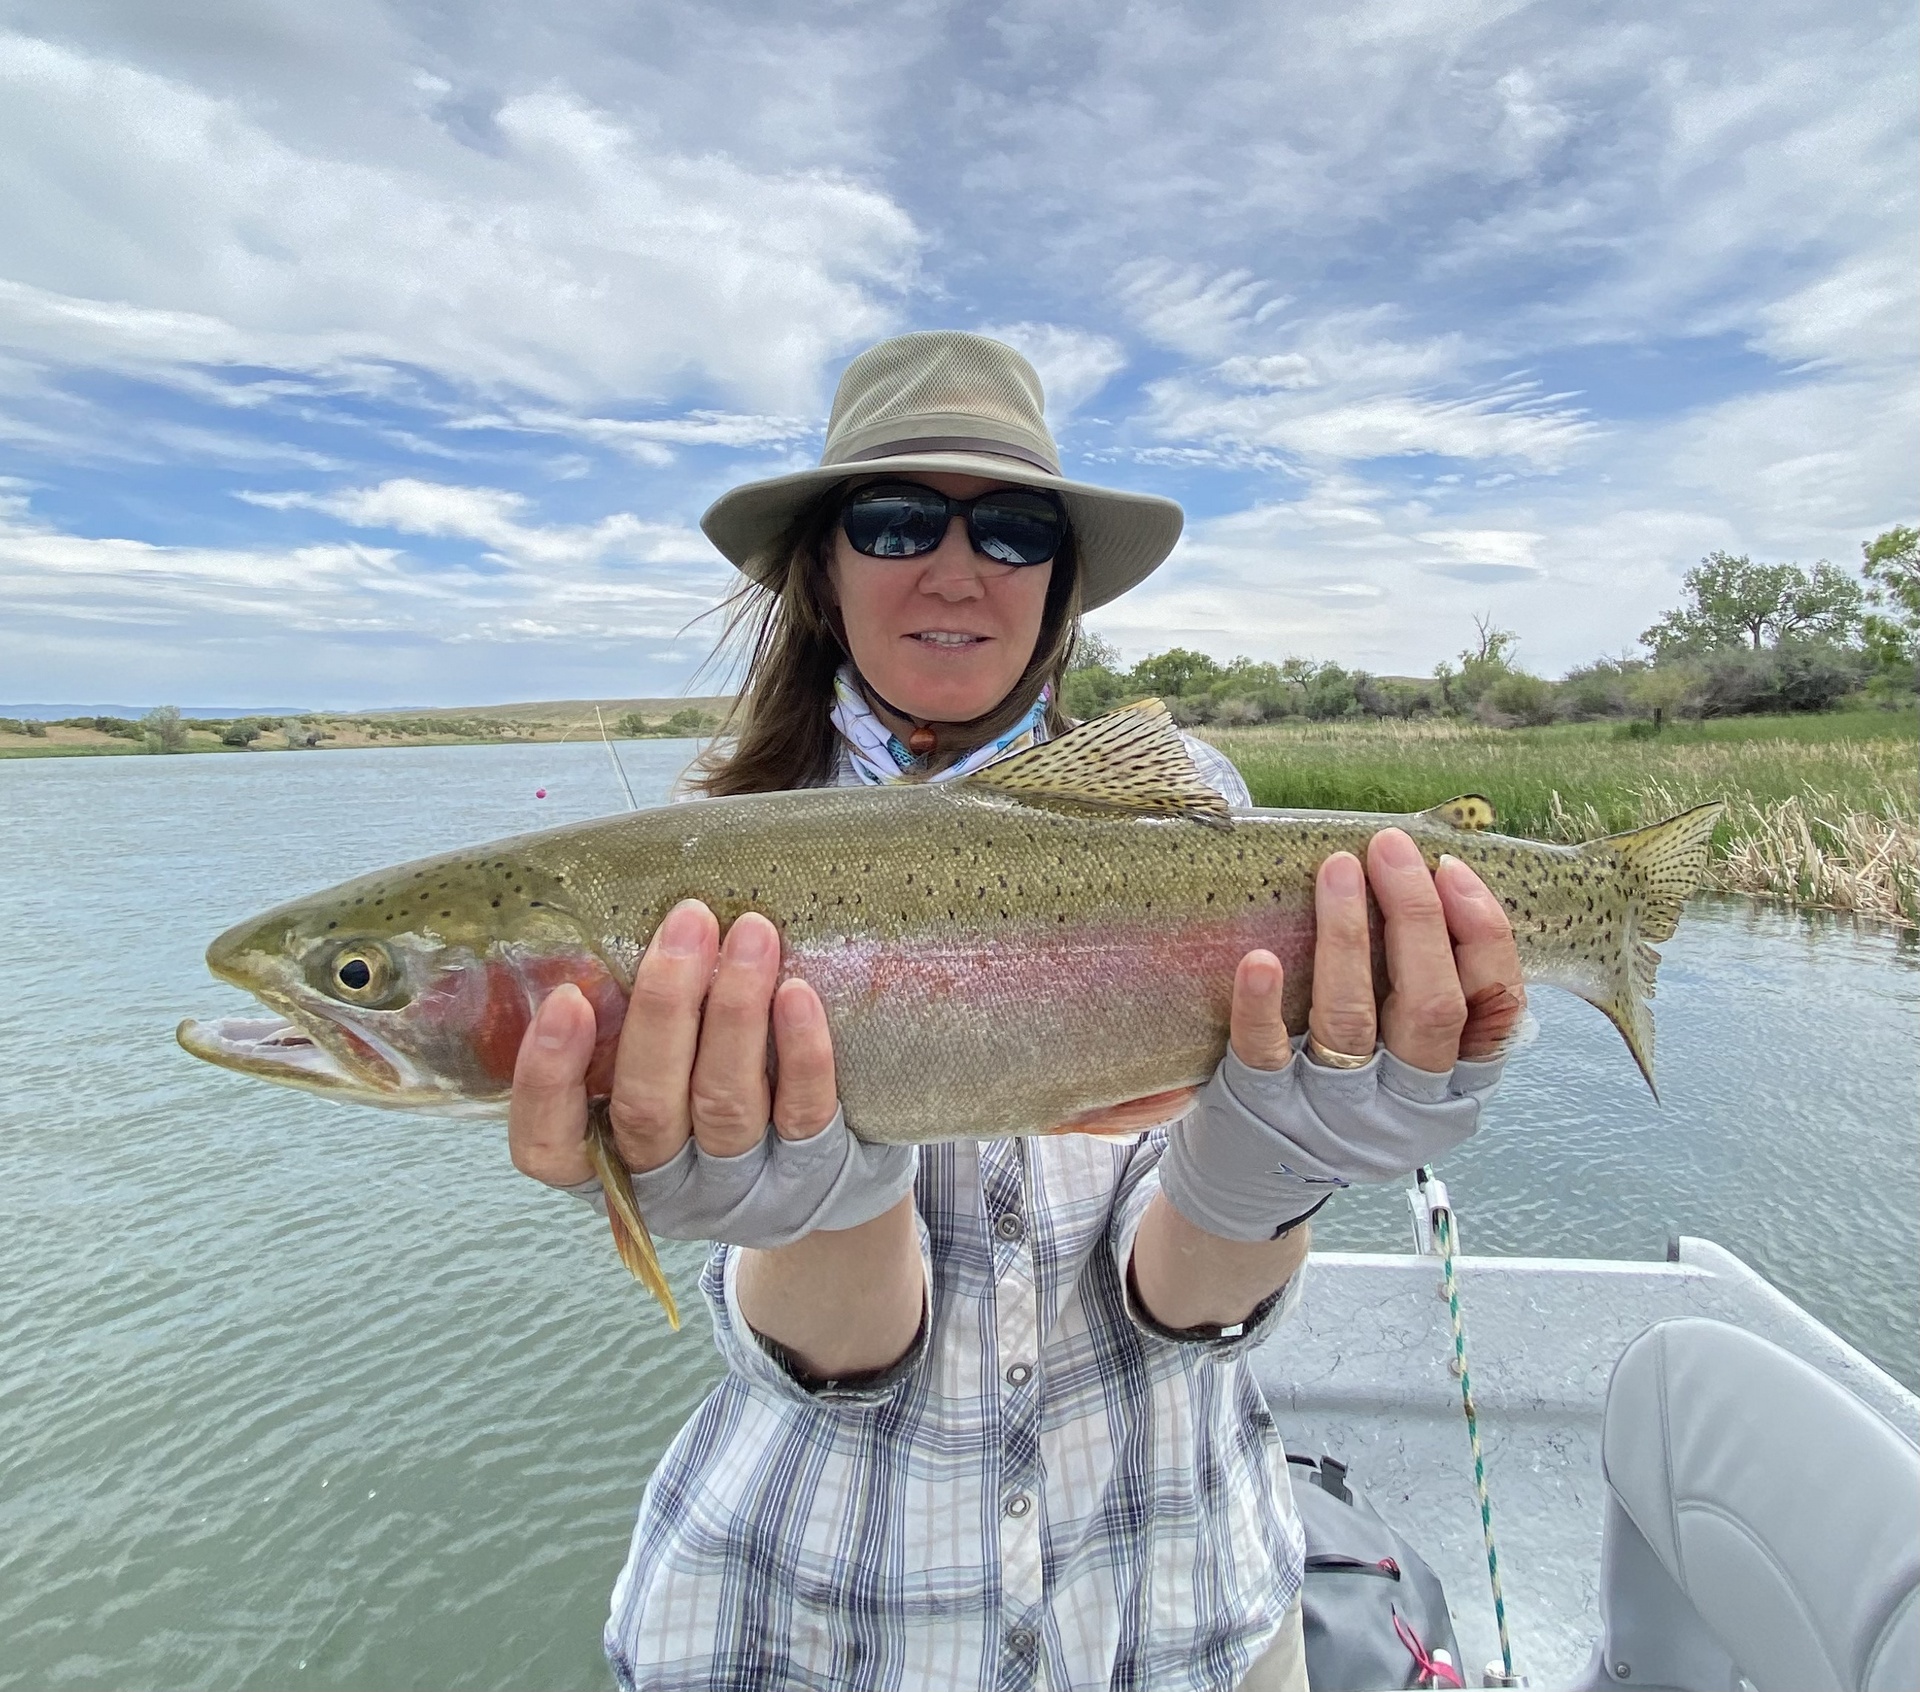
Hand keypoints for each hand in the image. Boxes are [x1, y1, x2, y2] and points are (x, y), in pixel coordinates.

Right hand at [507, 900, 838, 1189]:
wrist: (813, 1182)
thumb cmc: (703, 1100)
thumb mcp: (649, 1082)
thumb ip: (622, 1033)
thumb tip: (618, 925)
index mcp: (604, 1162)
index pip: (549, 1142)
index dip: (549, 1079)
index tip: (568, 998)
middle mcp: (666, 1183)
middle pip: (647, 1107)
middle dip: (663, 1008)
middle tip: (686, 922)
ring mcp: (739, 1185)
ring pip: (724, 1102)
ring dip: (734, 1011)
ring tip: (751, 934)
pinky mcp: (810, 1171)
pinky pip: (803, 1111)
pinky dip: (800, 1053)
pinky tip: (797, 993)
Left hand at [1161, 829, 1522, 1243]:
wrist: (1255, 1185)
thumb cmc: (1341, 1101)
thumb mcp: (1407, 1072)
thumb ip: (1430, 1002)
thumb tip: (1437, 885)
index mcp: (1454, 1092)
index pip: (1495, 1009)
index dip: (1482, 935)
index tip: (1451, 871)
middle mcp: (1404, 1107)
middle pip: (1431, 1007)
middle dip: (1417, 918)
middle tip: (1391, 849)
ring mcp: (1334, 1113)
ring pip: (1352, 1020)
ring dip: (1348, 937)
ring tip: (1337, 869)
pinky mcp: (1264, 1110)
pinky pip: (1265, 1052)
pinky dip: (1262, 1004)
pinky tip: (1259, 959)